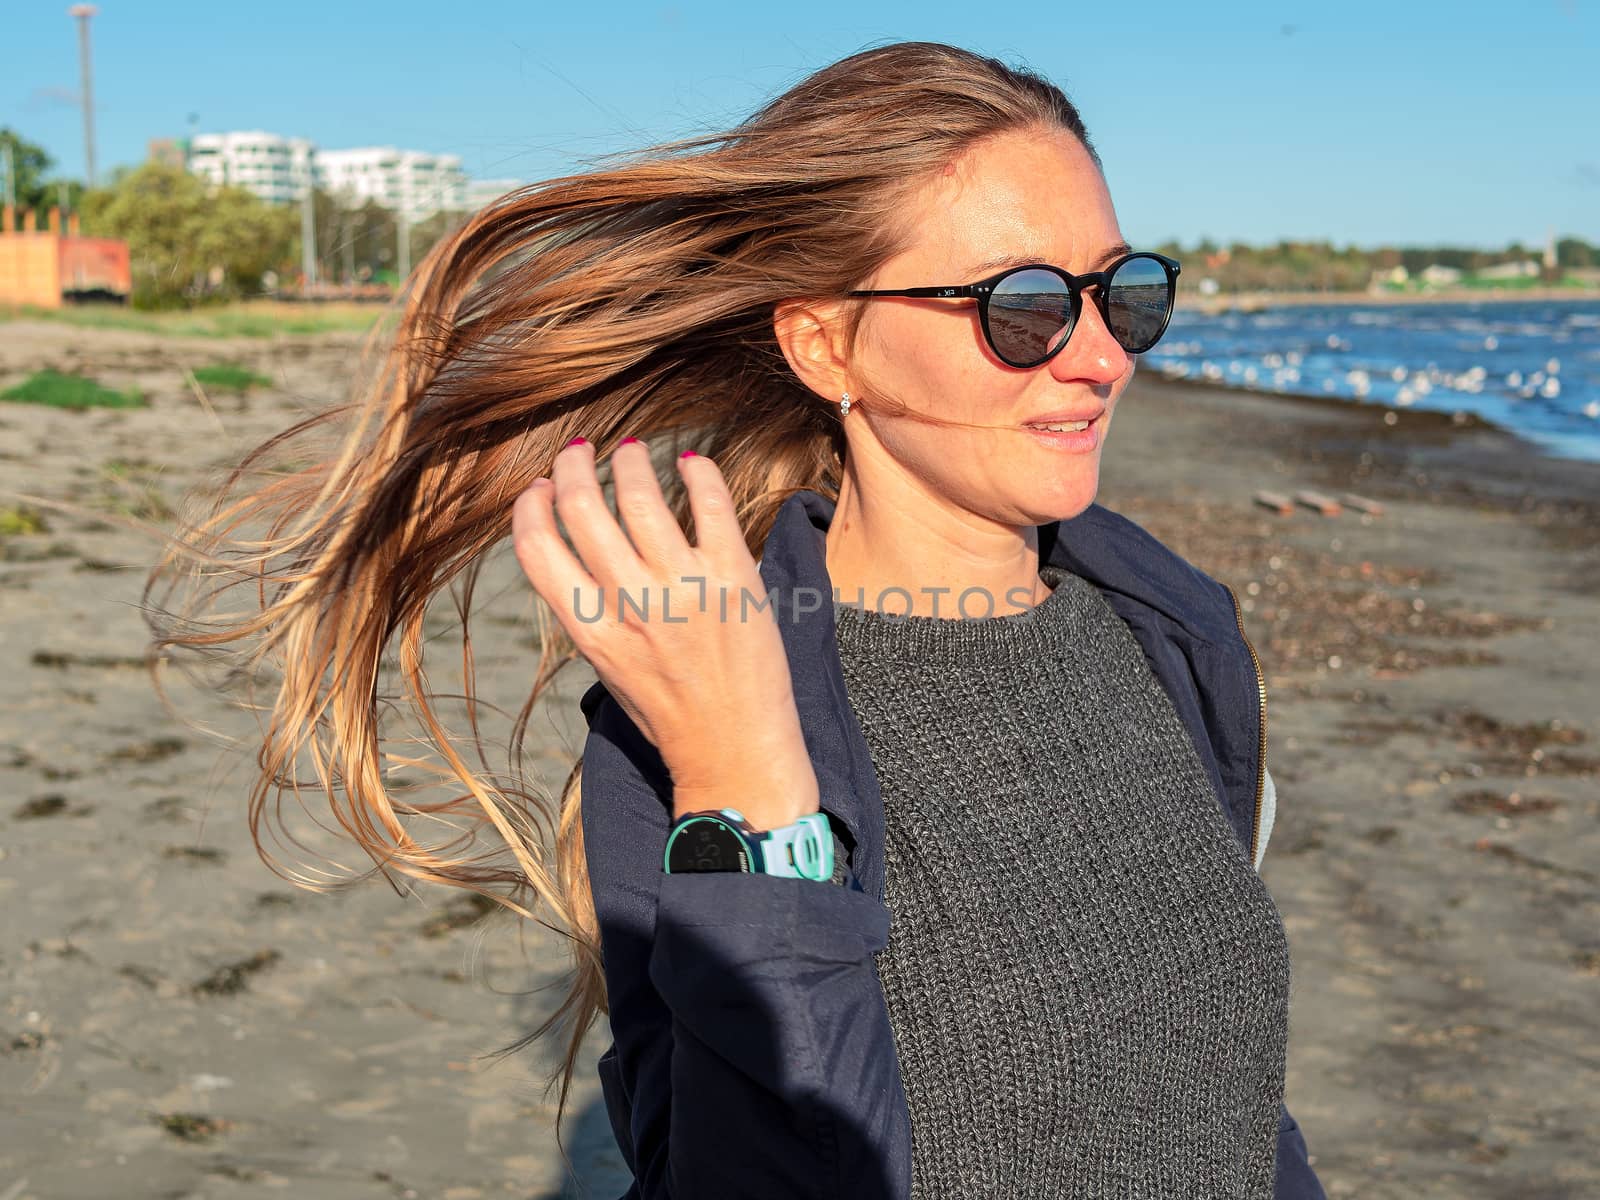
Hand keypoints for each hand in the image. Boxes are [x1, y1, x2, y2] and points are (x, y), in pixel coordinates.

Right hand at [511, 438, 820, 828]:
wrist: (738, 752)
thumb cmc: (672, 715)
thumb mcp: (611, 668)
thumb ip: (593, 613)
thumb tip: (580, 548)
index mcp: (591, 633)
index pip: (536, 549)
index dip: (529, 508)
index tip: (538, 488)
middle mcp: (630, 606)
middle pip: (581, 508)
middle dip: (572, 467)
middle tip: (579, 451)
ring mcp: (683, 589)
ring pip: (639, 495)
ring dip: (629, 463)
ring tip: (631, 454)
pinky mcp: (734, 577)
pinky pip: (710, 503)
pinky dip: (697, 472)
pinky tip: (690, 463)